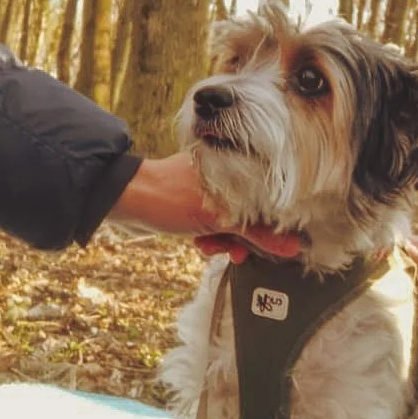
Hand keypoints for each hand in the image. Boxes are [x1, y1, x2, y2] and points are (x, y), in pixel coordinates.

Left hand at [107, 151, 302, 260]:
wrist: (125, 199)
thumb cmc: (169, 197)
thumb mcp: (218, 219)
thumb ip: (256, 232)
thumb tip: (293, 246)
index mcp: (239, 166)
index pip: (271, 196)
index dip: (274, 224)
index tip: (273, 245)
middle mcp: (229, 175)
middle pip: (254, 212)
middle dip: (245, 237)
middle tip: (237, 252)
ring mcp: (213, 189)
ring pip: (234, 221)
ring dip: (226, 240)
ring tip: (214, 248)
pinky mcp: (198, 203)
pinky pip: (216, 223)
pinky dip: (212, 237)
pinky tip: (202, 245)